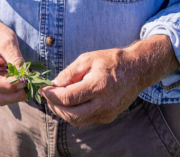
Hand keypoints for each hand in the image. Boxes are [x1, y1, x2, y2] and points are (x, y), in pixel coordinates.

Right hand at [0, 0, 26, 105]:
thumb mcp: (8, 42)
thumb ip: (15, 60)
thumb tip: (26, 77)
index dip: (10, 86)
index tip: (25, 81)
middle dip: (14, 96)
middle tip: (30, 89)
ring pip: (1, 99)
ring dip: (16, 96)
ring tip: (29, 87)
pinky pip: (4, 94)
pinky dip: (15, 93)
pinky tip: (25, 85)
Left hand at [41, 35, 177, 126]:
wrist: (136, 70)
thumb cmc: (111, 61)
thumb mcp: (88, 59)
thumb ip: (69, 73)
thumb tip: (54, 84)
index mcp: (98, 86)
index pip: (69, 98)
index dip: (52, 95)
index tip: (43, 89)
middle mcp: (104, 103)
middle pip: (72, 115)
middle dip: (55, 107)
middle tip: (47, 96)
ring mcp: (107, 113)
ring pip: (78, 121)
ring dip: (63, 113)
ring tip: (55, 100)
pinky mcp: (108, 117)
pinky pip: (86, 120)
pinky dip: (74, 114)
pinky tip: (69, 103)